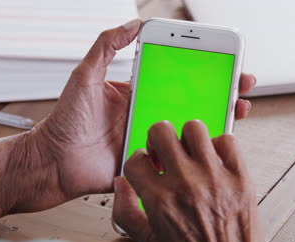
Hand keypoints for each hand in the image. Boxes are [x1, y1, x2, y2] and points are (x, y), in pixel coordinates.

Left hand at [8, 19, 256, 212]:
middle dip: (217, 92)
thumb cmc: (65, 120)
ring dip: (215, 120)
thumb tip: (132, 24)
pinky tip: (215, 145)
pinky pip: (177, 158)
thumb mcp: (85, 76)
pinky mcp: (148, 164)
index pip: (174, 78)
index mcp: (135, 94)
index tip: (221, 60)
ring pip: (188, 130)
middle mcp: (146, 115)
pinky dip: (197, 153)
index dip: (198, 70)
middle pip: (188, 102)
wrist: (53, 162)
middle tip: (240, 84)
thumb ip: (106, 47)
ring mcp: (148, 139)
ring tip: (238, 110)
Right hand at [113, 121, 266, 241]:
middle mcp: (186, 184)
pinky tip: (214, 161)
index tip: (145, 166)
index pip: (136, 160)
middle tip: (164, 152)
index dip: (138, 162)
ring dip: (187, 137)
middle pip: (161, 131)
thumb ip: (126, 212)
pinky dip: (219, 146)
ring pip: (194, 128)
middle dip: (157, 140)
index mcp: (159, 200)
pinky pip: (228, 141)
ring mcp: (215, 178)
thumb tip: (120, 185)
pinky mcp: (241, 179)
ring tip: (189, 153)